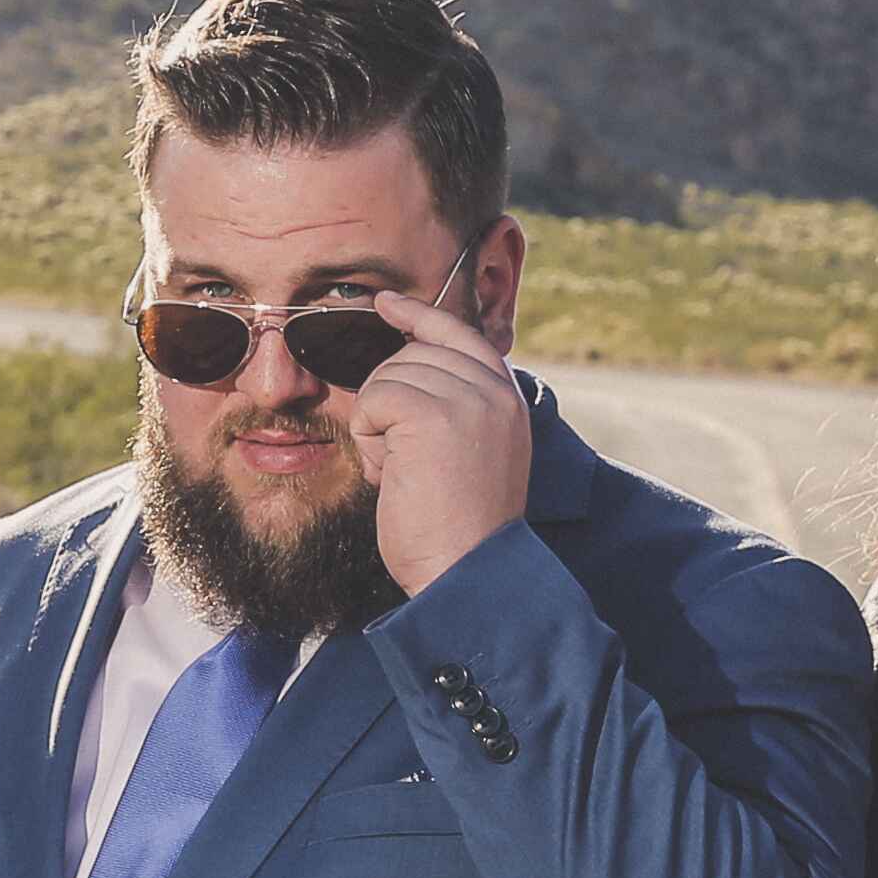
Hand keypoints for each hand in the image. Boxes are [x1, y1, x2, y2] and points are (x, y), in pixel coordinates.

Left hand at [347, 292, 537, 596]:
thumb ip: (458, 409)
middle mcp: (494, 392)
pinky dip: (368, 438)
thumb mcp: (475, 456)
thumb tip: (408, 368)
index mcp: (508, 401)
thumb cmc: (459, 530)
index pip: (460, 336)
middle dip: (388, 397)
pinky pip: (374, 401)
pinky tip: (390, 473)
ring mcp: (467, 399)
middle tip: (398, 456)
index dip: (420, 317)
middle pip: (415, 353)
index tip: (386, 304)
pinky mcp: (431, 414)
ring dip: (378, 427)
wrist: (466, 573)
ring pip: (389, 376)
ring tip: (402, 473)